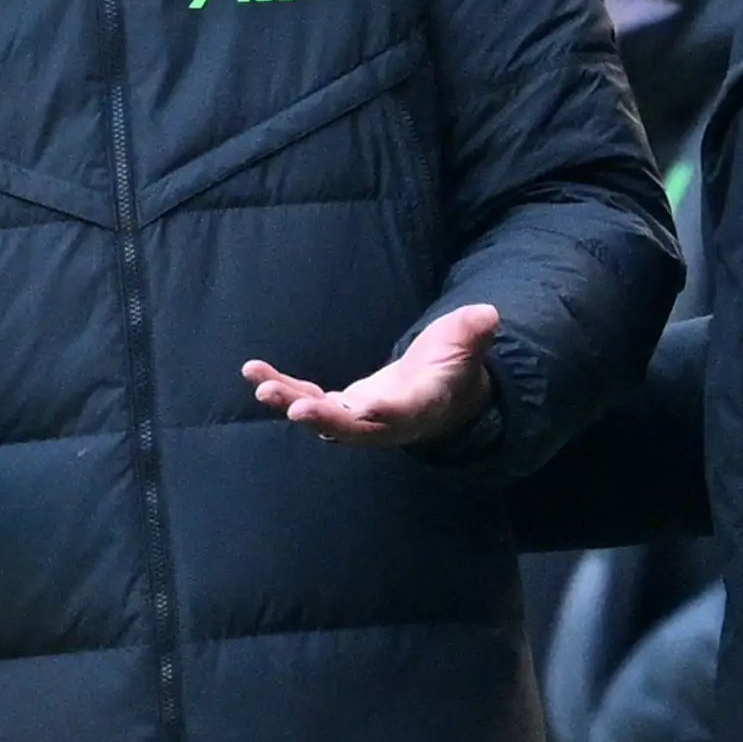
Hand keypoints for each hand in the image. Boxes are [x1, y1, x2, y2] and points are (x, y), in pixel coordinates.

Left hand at [243, 304, 499, 447]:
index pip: (401, 412)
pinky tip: (254, 372)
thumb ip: (473, 331)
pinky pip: (307, 400)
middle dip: (322, 418)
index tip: (363, 408)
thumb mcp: (468, 344)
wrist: (442, 395)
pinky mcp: (340, 408)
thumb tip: (488, 314)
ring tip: (260, 387)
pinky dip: (282, 389)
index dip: (383, 412)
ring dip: (290, 402)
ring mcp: (358, 418)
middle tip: (293, 408)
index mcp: (418, 406)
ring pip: (321, 418)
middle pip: (351, 426)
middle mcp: (384, 421)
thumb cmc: (454, 366)